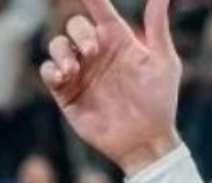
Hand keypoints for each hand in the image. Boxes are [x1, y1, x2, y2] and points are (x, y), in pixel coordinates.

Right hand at [39, 0, 182, 174]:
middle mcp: (97, 53)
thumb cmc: (160, 101)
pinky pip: (48, 71)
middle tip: (93, 51)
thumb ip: (157, 28)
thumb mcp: (163, 63)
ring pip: (57, 46)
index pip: (100, 11)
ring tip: (74, 70)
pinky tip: (63, 77)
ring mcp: (80, 72)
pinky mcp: (67, 92)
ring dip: (62, 52)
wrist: (147, 140)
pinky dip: (51, 69)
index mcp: (118, 41)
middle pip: (75, 26)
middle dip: (79, 33)